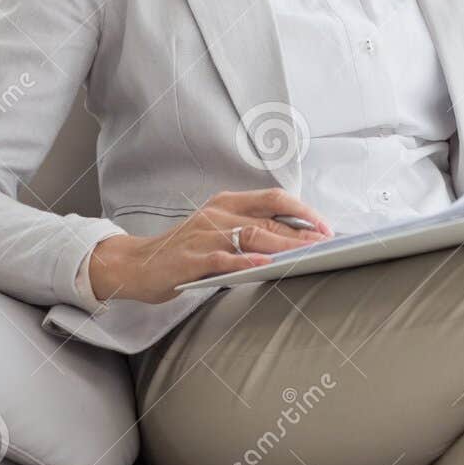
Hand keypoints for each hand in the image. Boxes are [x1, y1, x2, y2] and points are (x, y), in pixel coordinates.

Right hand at [86, 188, 332, 304]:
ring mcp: (205, 234)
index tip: (325, 227)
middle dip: (301, 233)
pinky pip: (224, 258)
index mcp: (227, 203)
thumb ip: (248, 231)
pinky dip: (246, 261)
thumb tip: (293, 241)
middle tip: (326, 244)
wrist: (137, 264)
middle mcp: (218, 213)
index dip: (303, 211)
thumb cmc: (184, 250)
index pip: (274, 199)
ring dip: (283, 245)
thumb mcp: (218, 231)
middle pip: (269, 219)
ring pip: (252, 235)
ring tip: (307, 254)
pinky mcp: (192, 258)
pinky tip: (265, 265)